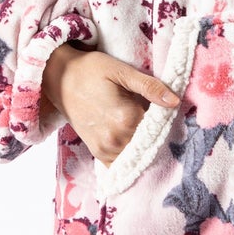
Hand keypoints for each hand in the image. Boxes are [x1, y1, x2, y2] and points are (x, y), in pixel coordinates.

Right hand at [42, 43, 182, 166]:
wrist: (59, 78)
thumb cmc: (91, 70)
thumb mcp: (121, 71)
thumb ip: (150, 87)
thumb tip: (175, 101)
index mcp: (125, 118)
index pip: (159, 127)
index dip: (165, 120)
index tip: (166, 111)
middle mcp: (115, 138)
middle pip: (149, 143)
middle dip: (156, 134)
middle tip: (155, 120)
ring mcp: (105, 149)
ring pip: (137, 155)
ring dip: (144, 146)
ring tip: (143, 129)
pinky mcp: (98, 152)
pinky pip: (120, 164)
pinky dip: (129, 158)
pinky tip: (133, 145)